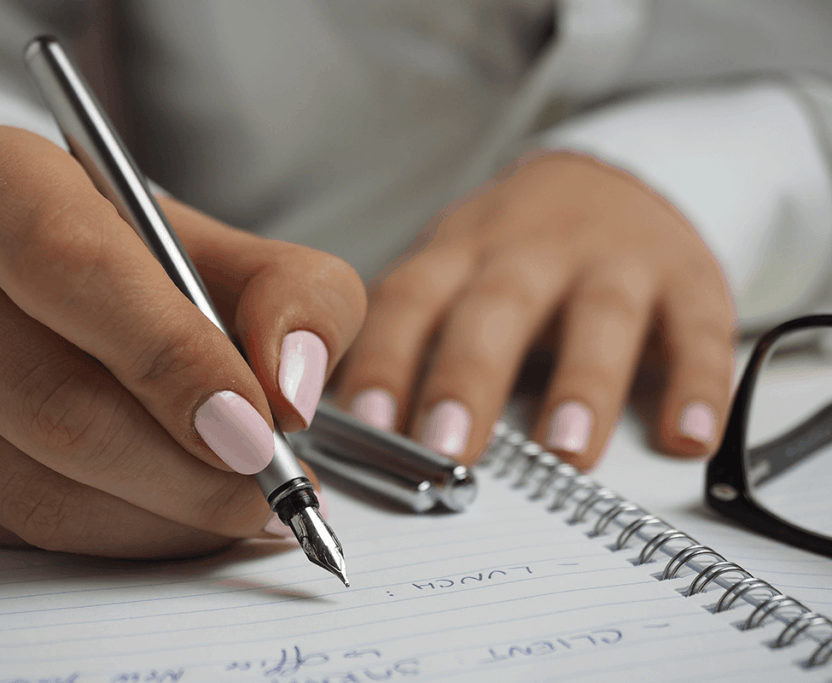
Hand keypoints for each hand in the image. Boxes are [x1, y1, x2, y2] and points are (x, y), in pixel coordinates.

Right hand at [0, 124, 364, 556]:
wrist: (71, 297)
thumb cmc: (157, 268)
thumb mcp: (248, 255)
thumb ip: (298, 299)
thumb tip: (288, 389)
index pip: (70, 268)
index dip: (170, 357)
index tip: (256, 426)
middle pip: (48, 396)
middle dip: (182, 466)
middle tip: (268, 487)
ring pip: (33, 484)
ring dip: (161, 516)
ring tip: (240, 505)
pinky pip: (17, 529)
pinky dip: (120, 537)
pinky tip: (177, 512)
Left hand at [335, 151, 735, 469]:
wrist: (613, 177)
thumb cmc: (514, 248)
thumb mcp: (452, 269)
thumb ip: (409, 335)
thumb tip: (346, 427)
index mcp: (462, 252)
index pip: (411, 302)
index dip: (385, 360)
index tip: (366, 425)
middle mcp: (533, 251)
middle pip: (496, 308)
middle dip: (469, 378)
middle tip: (447, 448)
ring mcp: (614, 261)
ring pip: (598, 316)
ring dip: (582, 384)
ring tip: (566, 451)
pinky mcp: (687, 279)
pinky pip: (698, 329)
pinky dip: (698, 383)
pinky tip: (687, 435)